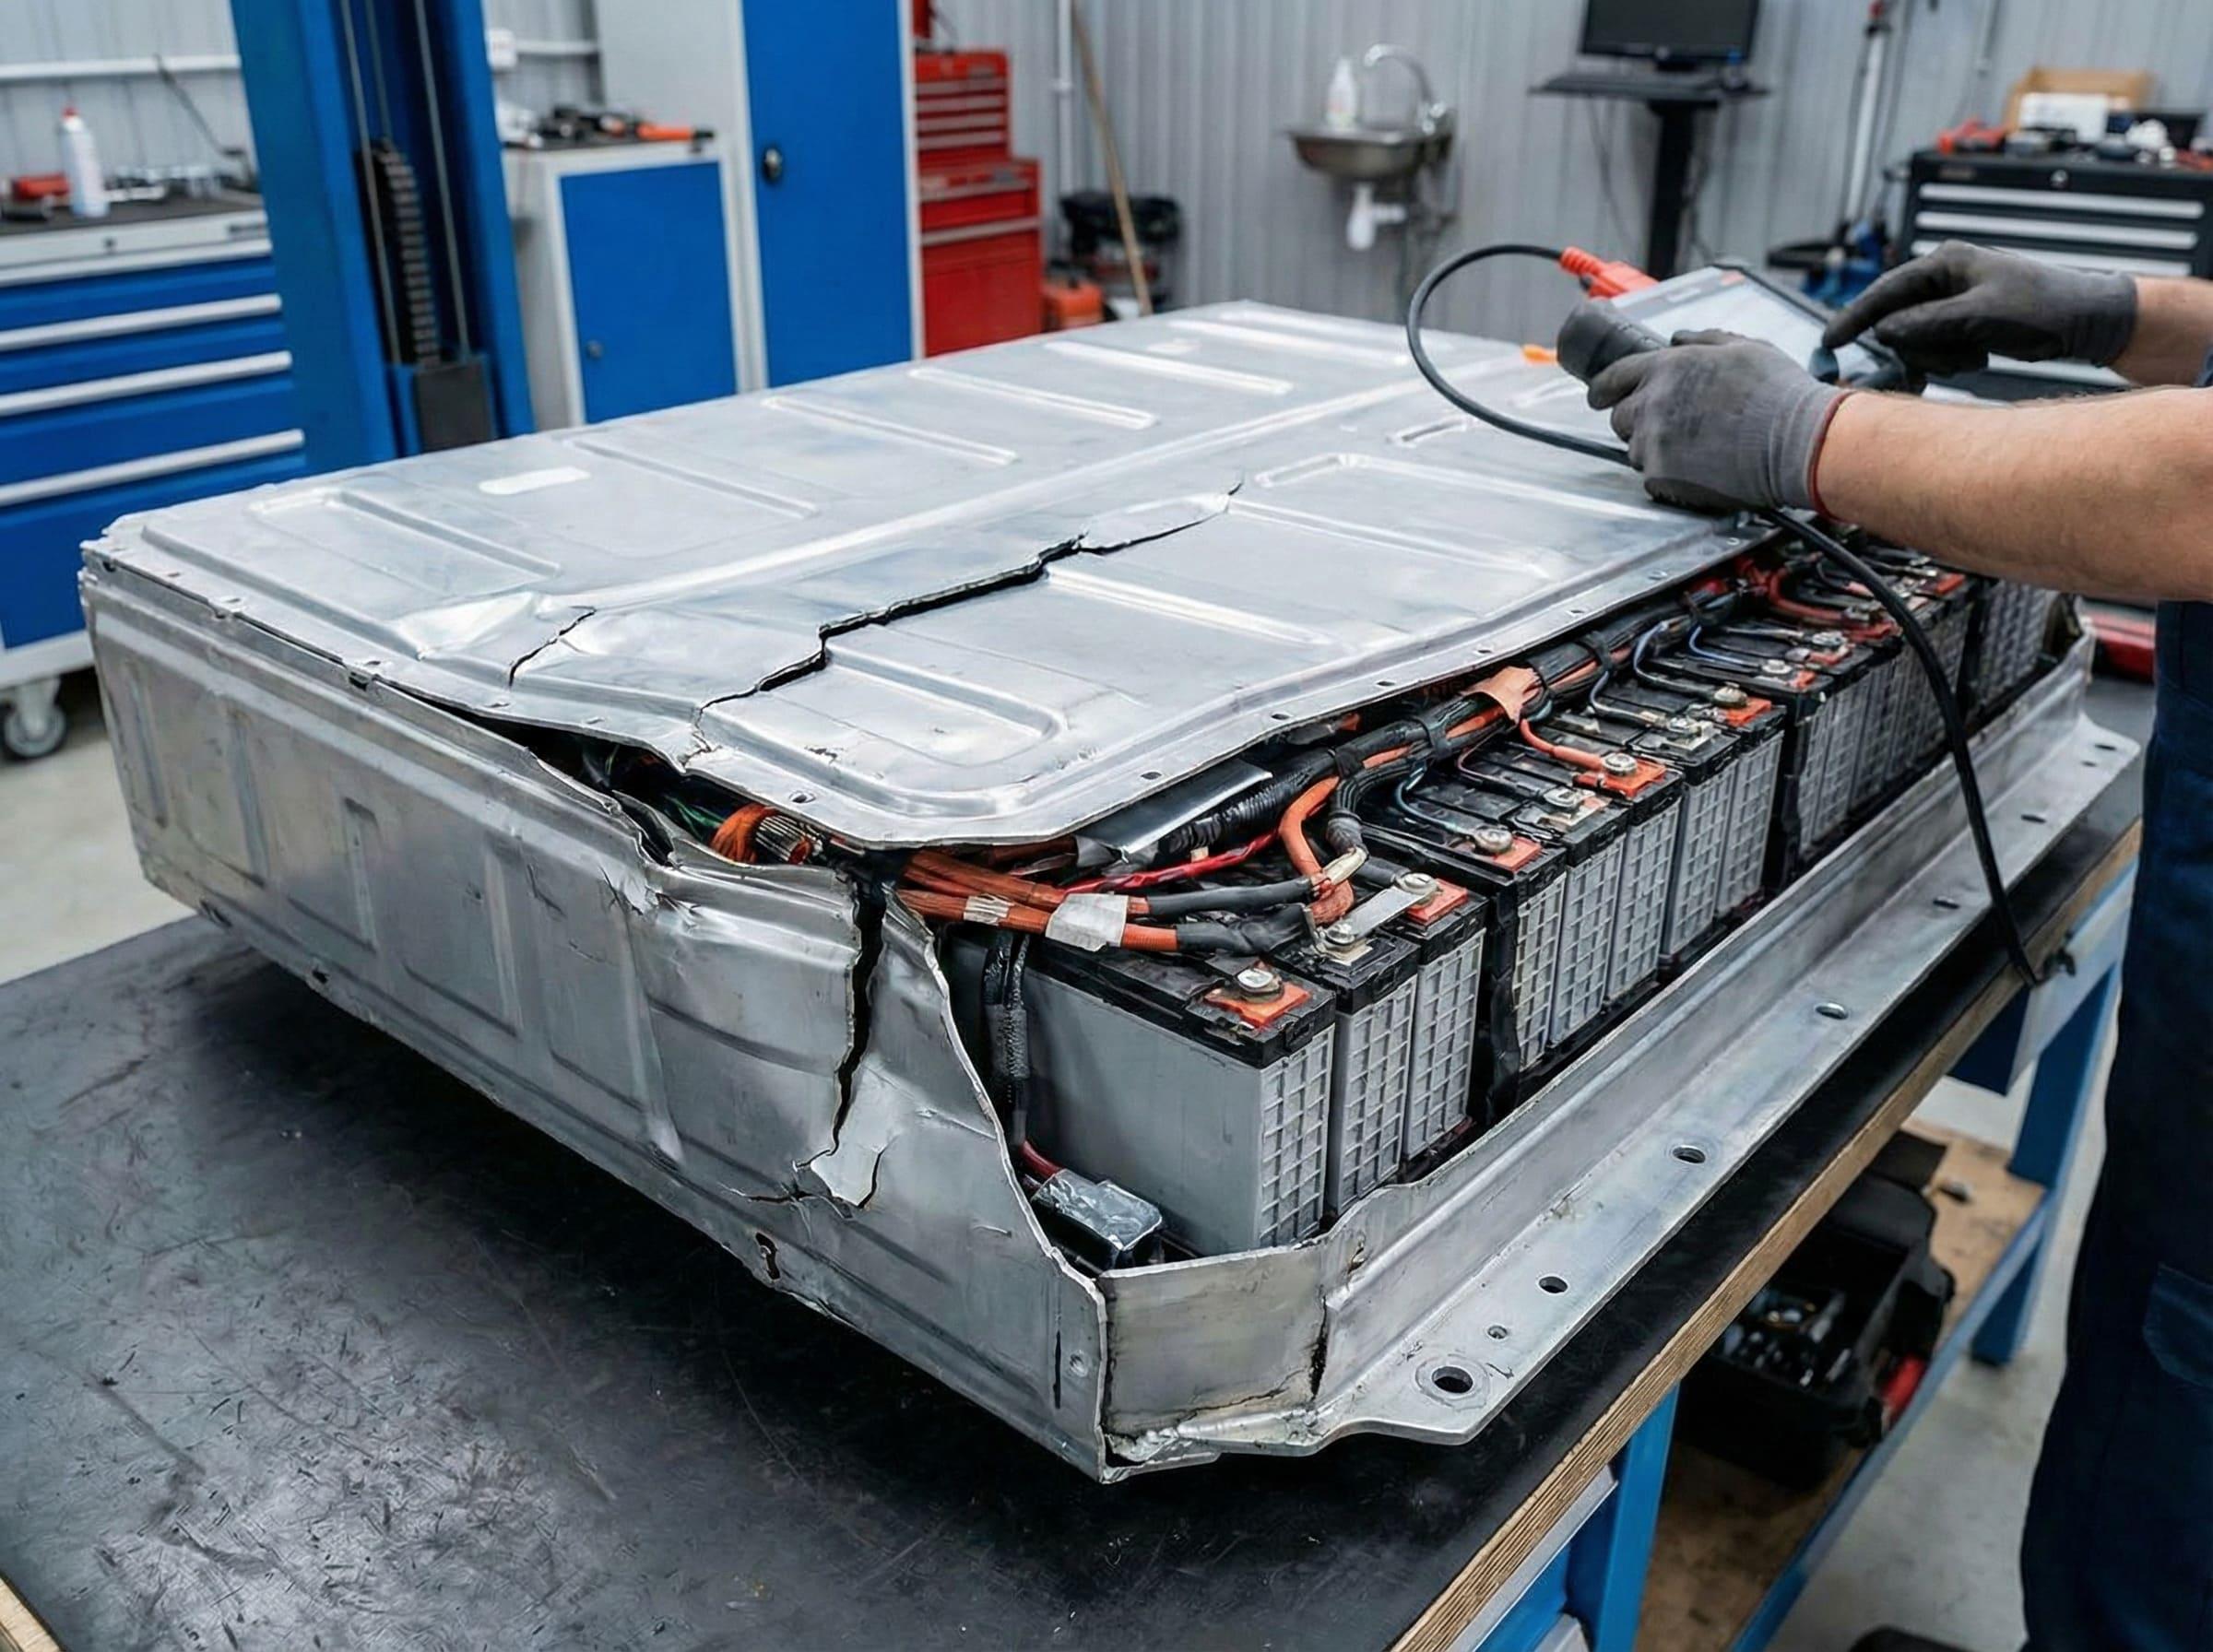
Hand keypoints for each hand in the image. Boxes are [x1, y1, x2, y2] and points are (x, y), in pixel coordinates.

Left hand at [1581, 325, 1845, 512]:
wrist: (1799, 442)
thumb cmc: (1780, 393)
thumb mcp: (1746, 348)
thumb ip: (1704, 341)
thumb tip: (1677, 339)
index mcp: (1668, 367)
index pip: (1612, 378)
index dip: (1603, 390)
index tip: (1599, 398)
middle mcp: (1652, 403)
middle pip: (1619, 418)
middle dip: (1637, 421)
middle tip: (1671, 427)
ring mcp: (1654, 442)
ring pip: (1635, 450)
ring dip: (1655, 449)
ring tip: (1697, 447)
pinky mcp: (1662, 476)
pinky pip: (1651, 477)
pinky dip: (1668, 475)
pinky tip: (1701, 467)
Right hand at [1821, 240, 2136, 372]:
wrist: (2087, 321)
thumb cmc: (2041, 308)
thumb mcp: (1980, 316)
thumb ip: (1926, 323)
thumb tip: (1883, 332)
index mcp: (1946, 262)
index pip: (1885, 290)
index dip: (1855, 316)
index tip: (1829, 341)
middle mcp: (1945, 278)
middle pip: (1898, 320)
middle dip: (1917, 347)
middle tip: (1948, 361)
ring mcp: (1954, 302)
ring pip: (1916, 339)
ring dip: (1938, 357)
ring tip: (1974, 357)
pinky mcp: (1964, 323)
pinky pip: (1935, 348)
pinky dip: (1949, 360)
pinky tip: (1976, 359)